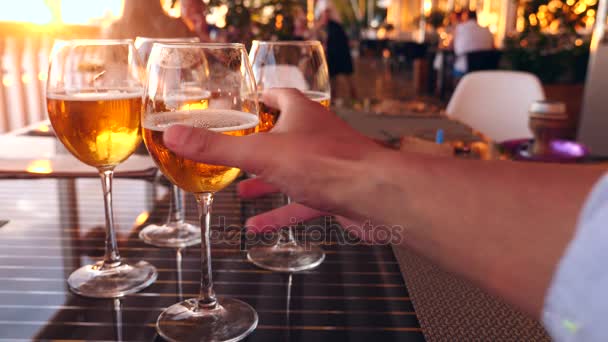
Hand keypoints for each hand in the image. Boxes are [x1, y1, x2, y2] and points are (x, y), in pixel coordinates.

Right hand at [163, 88, 396, 233]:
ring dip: (265, 180)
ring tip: (239, 188)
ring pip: (289, 171)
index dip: (257, 98)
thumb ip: (216, 147)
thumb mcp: (260, 154)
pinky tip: (257, 227)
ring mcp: (326, 165)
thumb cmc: (328, 164)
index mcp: (301, 114)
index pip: (277, 95)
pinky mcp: (333, 194)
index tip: (238, 104)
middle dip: (256, 144)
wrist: (375, 196)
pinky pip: (299, 203)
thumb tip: (173, 136)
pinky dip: (278, 213)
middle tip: (232, 151)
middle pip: (282, 135)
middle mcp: (315, 135)